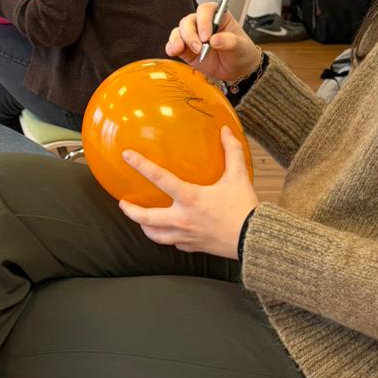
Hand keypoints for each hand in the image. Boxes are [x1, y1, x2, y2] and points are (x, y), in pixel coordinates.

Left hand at [118, 128, 258, 257]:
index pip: (159, 178)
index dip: (141, 165)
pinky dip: (168, 237)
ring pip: (156, 235)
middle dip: (130, 211)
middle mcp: (183, 218)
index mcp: (190, 198)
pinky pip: (174, 243)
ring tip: (141, 221)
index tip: (127, 156)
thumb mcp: (238, 176)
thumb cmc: (245, 208)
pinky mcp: (193, 246)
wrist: (255, 240)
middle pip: (146, 218)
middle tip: (123, 203)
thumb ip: (231, 151)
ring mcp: (186, 235)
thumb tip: (225, 131)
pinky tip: (169, 233)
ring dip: (145, 228)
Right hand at [166, 2, 260, 85]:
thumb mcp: (241, 47)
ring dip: (179, 40)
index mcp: (218, 17)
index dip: (204, 21)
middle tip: (199, 48)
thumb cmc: (241, 53)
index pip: (206, 10)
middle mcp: (203, 23)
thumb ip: (229, 42)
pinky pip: (174, 44)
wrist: (237, 70)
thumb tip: (215, 40)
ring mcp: (193, 36)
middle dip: (191, 34)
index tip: (207, 36)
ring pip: (179, 31)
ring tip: (183, 50)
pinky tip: (173, 52)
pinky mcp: (186, 49)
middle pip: (189, 21)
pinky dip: (171, 47)